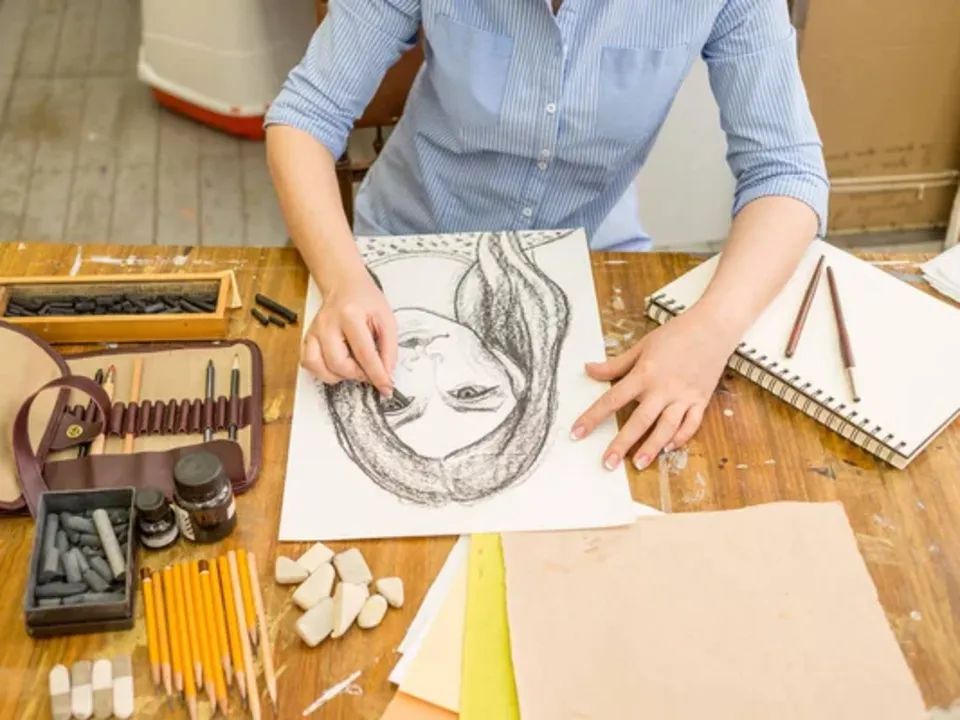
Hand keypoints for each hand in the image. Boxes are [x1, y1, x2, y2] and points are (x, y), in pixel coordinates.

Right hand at [300, 268, 396, 395]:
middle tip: (370, 371)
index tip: (386, 387)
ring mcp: (314, 331)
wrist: (345, 286)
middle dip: (358, 374)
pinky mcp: (308, 337)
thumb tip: (386, 374)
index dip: (377, 375)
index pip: (364, 354)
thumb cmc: (366, 301)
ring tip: (354, 366)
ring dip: (340, 375)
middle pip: (339, 364)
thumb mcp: (386, 319)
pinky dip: (324, 372)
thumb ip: (389, 349)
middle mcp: (328, 323)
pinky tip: (338, 366)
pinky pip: (309, 364)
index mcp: (350, 315)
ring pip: (321, 367)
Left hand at [571, 305, 736, 470]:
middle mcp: (663, 388)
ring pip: (666, 428)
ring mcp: (684, 396)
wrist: (713, 327)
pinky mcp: (701, 400)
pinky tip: (668, 449)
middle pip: (639, 421)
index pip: (612, 399)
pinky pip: (691, 424)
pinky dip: (680, 438)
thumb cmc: (676, 334)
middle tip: (608, 464)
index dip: (592, 417)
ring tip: (639, 463)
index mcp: (644, 373)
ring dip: (652, 447)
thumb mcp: (642, 346)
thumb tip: (589, 370)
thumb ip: (615, 364)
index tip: (577, 433)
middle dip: (622, 444)